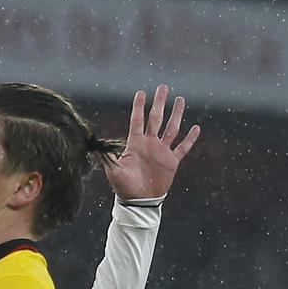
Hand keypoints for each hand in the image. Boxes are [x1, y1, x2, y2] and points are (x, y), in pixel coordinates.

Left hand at [104, 85, 200, 199]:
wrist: (139, 201)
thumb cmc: (123, 185)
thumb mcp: (112, 169)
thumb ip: (105, 155)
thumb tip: (91, 143)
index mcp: (135, 143)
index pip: (137, 119)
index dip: (139, 106)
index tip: (141, 92)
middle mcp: (149, 143)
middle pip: (156, 118)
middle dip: (160, 103)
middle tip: (163, 87)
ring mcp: (161, 151)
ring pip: (171, 128)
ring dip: (176, 114)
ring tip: (180, 100)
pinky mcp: (172, 161)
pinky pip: (183, 147)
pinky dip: (190, 138)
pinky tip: (196, 128)